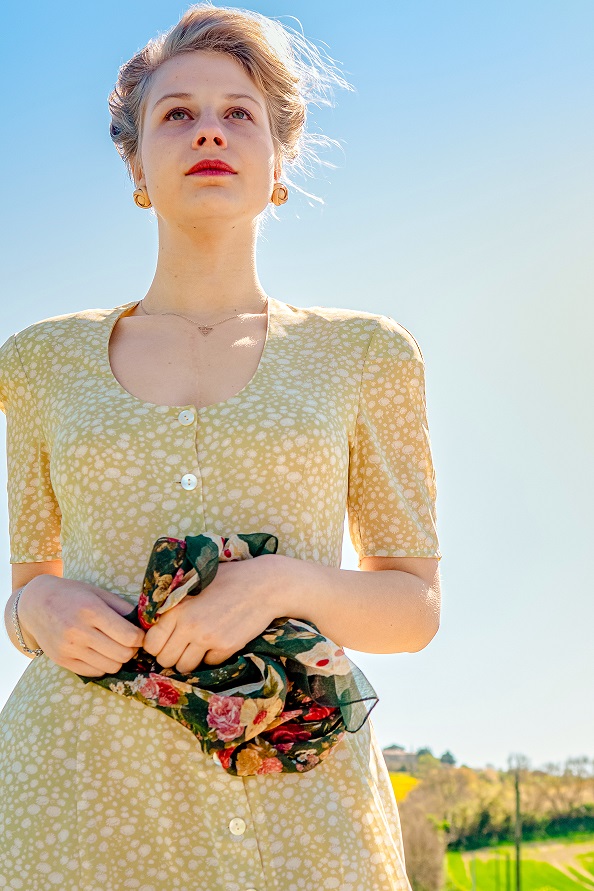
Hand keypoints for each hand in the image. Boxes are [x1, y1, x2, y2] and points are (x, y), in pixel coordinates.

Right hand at [17, 575, 145, 676]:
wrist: (36, 604)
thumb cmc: (73, 594)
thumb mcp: (98, 593)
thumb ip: (122, 608)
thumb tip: (147, 624)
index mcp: (91, 611)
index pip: (129, 636)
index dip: (141, 638)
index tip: (139, 634)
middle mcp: (79, 631)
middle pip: (122, 654)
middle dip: (132, 650)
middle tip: (130, 643)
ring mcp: (69, 649)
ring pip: (110, 666)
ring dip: (119, 659)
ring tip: (117, 648)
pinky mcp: (62, 661)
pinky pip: (94, 672)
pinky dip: (104, 665)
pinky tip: (102, 653)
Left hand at [142, 553, 281, 673]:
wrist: (264, 585)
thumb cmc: (228, 579)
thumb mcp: (196, 582)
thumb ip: (174, 601)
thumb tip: (154, 620)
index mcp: (178, 609)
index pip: (151, 643)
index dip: (156, 645)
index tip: (165, 640)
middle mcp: (190, 626)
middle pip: (165, 660)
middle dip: (171, 655)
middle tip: (181, 645)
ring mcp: (209, 639)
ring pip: (185, 667)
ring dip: (188, 659)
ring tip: (197, 645)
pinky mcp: (227, 647)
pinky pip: (208, 664)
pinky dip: (211, 657)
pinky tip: (218, 640)